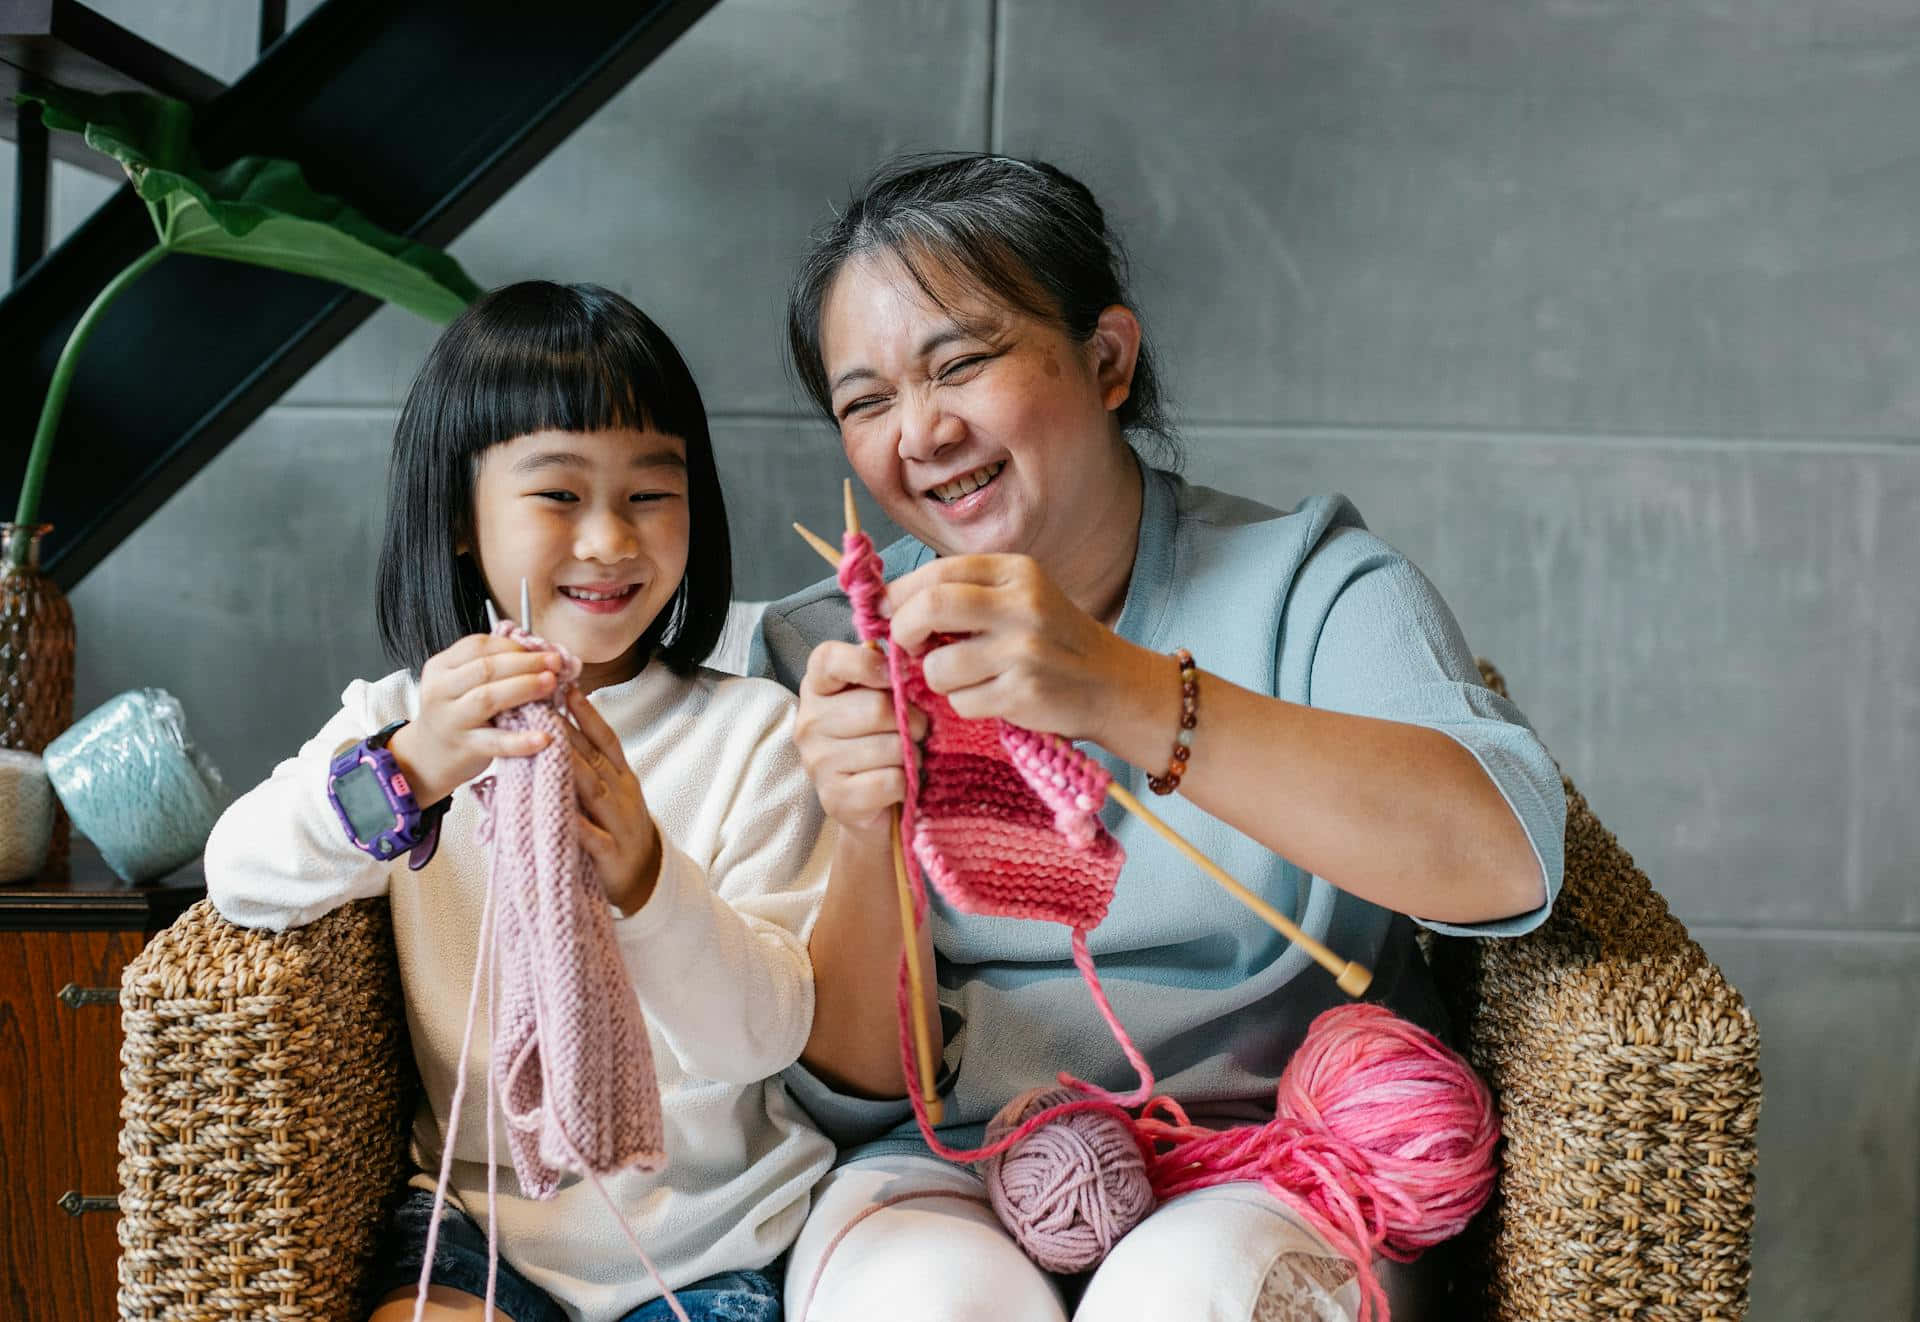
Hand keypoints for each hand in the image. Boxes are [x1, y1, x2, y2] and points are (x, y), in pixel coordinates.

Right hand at [389, 633, 565, 806]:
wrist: (428, 757)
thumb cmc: (455, 714)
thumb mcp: (461, 684)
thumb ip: (490, 666)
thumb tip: (538, 651)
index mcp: (441, 667)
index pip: (478, 646)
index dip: (513, 645)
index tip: (542, 648)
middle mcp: (440, 690)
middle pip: (485, 668)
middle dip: (525, 662)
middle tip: (555, 662)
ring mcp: (450, 720)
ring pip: (487, 698)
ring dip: (524, 687)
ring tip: (552, 684)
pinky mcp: (464, 747)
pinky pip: (496, 742)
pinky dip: (521, 741)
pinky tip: (543, 738)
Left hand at [562, 687, 660, 914]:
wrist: (645, 879)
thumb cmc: (617, 831)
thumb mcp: (609, 794)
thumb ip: (588, 769)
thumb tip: (555, 735)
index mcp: (621, 778)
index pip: (604, 739)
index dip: (587, 714)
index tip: (568, 688)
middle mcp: (621, 794)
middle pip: (593, 758)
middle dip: (569, 731)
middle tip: (543, 705)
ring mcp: (618, 823)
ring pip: (593, 790)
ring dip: (570, 767)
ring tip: (548, 746)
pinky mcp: (612, 854)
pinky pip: (593, 838)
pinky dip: (578, 826)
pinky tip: (561, 814)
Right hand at [794, 640, 926, 834]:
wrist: (870, 801)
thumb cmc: (879, 736)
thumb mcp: (880, 695)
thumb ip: (887, 673)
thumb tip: (905, 662)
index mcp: (817, 687)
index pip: (830, 660)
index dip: (867, 663)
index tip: (893, 677)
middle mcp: (809, 722)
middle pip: (876, 708)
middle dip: (912, 721)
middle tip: (916, 731)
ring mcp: (817, 762)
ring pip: (890, 747)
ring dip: (911, 754)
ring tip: (904, 758)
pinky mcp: (834, 798)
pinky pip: (891, 781)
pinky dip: (905, 784)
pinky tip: (896, 783)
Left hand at [885, 554, 1150, 744]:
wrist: (1113, 685)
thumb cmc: (1053, 641)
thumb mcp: (1020, 598)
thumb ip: (966, 594)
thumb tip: (892, 606)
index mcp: (1016, 572)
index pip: (938, 572)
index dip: (900, 594)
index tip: (887, 613)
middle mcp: (1021, 605)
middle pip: (930, 608)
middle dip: (904, 631)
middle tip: (905, 647)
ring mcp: (1024, 650)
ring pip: (938, 666)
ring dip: (937, 679)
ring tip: (964, 678)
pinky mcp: (1023, 692)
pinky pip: (961, 702)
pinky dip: (964, 705)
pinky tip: (991, 697)